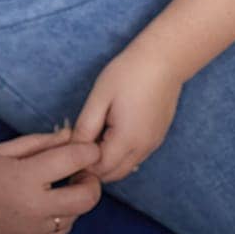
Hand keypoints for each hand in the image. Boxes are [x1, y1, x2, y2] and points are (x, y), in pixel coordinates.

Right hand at [0, 129, 102, 233]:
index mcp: (26, 178)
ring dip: (75, 200)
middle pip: (88, 197)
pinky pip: (61, 232)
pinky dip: (62, 218)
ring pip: (77, 216)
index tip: (88, 146)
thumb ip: (38, 143)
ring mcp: (36, 232)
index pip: (76, 159)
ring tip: (56, 187)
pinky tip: (45, 206)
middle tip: (81, 171)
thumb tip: (69, 135)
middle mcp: (36, 208)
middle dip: (92, 181)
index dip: (89, 150)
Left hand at [73, 43, 182, 181]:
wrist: (165, 59)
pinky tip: (110, 133)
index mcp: (127, 140)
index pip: (99, 169)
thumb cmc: (129, 73)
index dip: (81, 163)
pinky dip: (121, 154)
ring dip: (108, 162)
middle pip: (114, 174)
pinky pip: (136, 156)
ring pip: (126, 167)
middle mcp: (143, 148)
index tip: (69, 149)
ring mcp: (153, 144)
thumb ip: (86, 127)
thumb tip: (74, 149)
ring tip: (93, 137)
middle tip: (78, 146)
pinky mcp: (158, 137)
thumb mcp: (100, 97)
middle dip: (93, 168)